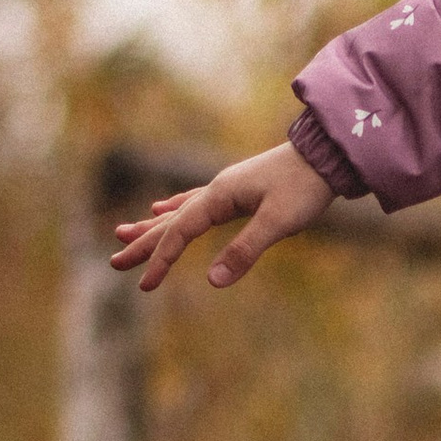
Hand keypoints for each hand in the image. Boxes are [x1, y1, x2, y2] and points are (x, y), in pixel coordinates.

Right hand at [107, 141, 337, 292]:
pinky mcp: (237, 190)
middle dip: (143, 243)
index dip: (161, 260)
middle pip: (171, 221)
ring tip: (123, 233)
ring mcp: (226, 188)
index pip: (181, 232)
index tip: (144, 285)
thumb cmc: (305, 187)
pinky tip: (163, 207)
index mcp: (220, 196)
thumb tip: (213, 281)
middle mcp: (216, 190)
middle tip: (114, 263)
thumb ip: (245, 250)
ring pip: (179, 211)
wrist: (326, 155)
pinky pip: (195, 202)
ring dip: (152, 226)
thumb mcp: (278, 222)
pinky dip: (176, 209)